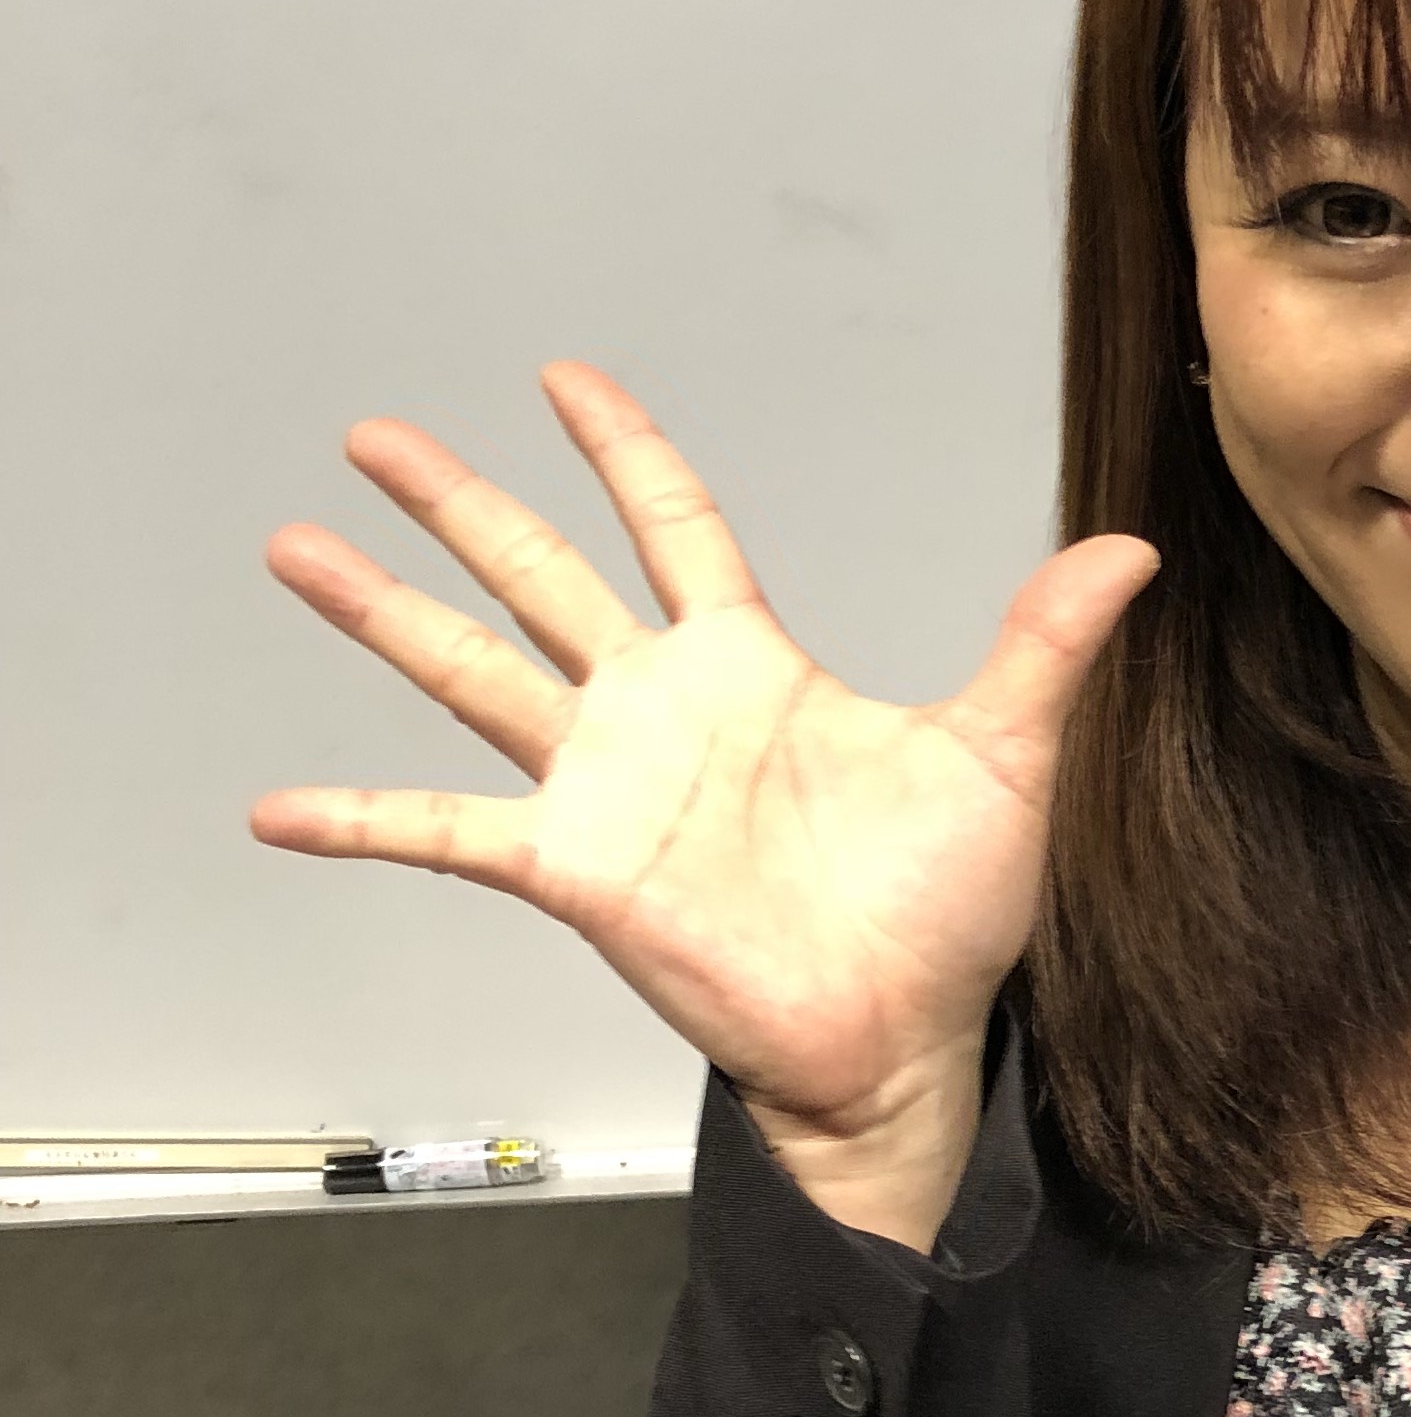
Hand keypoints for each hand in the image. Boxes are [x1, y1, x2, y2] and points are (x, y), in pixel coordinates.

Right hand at [253, 365, 1154, 1243]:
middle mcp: (660, 711)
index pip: (672, 525)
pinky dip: (360, 820)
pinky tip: (273, 808)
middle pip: (538, 574)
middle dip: (456, 502)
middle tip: (371, 434)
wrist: (905, 1041)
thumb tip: (1130, 549)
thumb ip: (1043, 646)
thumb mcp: (1004, 756)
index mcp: (749, 666)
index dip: (621, 449)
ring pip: (472, 671)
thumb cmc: (946, 915)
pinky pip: (447, 834)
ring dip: (381, 611)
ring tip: (293, 544)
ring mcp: (606, 787)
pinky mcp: (577, 869)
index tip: (563, 376)